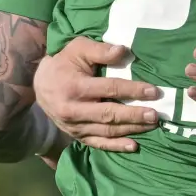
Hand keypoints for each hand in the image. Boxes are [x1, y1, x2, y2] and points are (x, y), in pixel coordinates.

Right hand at [35, 36, 162, 151]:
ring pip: (106, 131)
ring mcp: (75, 126)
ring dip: (130, 130)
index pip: (110, 89)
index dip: (133, 90)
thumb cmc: (64, 63)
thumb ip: (100, 50)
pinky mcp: (77, 135)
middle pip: (109, 114)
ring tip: (151, 126)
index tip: (153, 92)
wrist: (40, 86)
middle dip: (134, 115)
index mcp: (75, 87)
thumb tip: (123, 50)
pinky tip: (133, 146)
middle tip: (155, 115)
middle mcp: (74, 110)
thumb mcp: (79, 49)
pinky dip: (116, 146)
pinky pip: (98, 143)